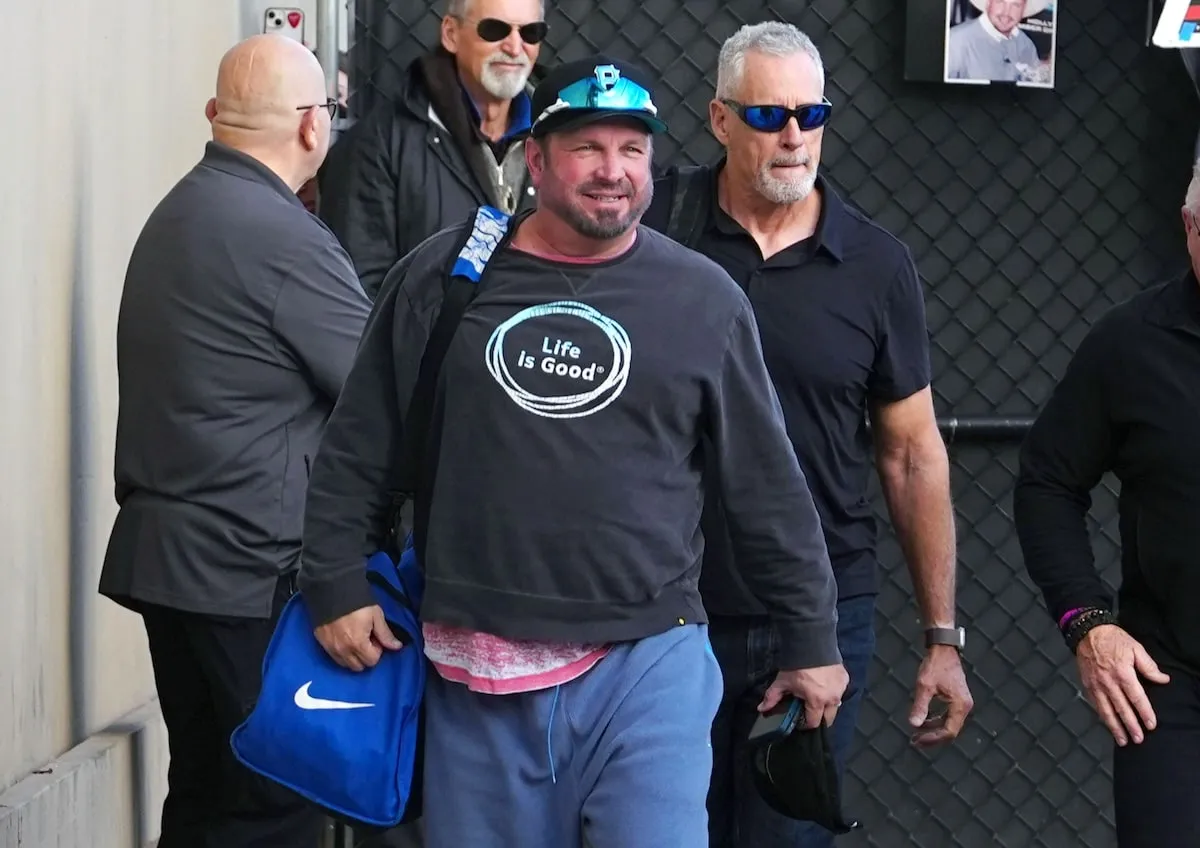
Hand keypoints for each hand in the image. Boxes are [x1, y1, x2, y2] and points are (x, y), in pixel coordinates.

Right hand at [314, 605, 403, 671]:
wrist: (332, 591)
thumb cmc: (358, 603)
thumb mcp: (376, 616)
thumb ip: (385, 634)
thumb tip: (397, 647)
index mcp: (358, 644)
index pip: (372, 661)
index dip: (377, 650)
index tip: (375, 637)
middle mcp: (343, 651)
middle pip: (358, 666)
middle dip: (366, 656)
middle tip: (366, 639)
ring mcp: (330, 648)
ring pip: (345, 665)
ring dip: (353, 657)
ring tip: (355, 639)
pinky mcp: (321, 643)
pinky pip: (334, 658)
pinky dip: (342, 653)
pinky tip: (344, 639)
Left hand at [760, 664, 848, 728]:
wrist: (812, 643)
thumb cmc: (797, 664)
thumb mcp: (782, 682)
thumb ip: (772, 698)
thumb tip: (761, 709)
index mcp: (817, 701)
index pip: (814, 723)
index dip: (805, 723)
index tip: (800, 719)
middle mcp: (832, 698)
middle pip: (828, 718)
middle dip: (818, 717)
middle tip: (809, 709)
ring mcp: (841, 689)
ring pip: (835, 706)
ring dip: (827, 705)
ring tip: (816, 695)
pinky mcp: (845, 680)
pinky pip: (840, 692)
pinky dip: (833, 692)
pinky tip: (824, 685)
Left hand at [909, 645, 972, 747]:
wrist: (943, 648)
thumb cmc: (935, 665)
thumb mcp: (924, 686)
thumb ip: (920, 706)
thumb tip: (913, 724)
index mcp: (960, 705)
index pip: (949, 731)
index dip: (933, 739)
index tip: (918, 740)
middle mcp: (965, 706)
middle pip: (950, 730)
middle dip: (932, 737)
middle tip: (915, 741)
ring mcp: (962, 702)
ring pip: (949, 724)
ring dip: (933, 730)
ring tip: (917, 734)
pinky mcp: (957, 698)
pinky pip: (948, 716)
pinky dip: (936, 721)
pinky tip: (924, 721)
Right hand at [1076, 624, 1169, 745]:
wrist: (1087, 632)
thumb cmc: (1114, 639)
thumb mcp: (1136, 648)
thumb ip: (1149, 666)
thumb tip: (1163, 680)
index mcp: (1123, 673)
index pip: (1136, 698)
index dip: (1145, 713)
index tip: (1151, 725)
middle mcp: (1108, 682)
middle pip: (1121, 708)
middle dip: (1130, 725)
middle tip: (1138, 739)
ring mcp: (1096, 685)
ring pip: (1106, 710)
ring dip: (1115, 727)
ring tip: (1122, 740)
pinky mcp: (1087, 685)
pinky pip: (1095, 704)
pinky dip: (1102, 716)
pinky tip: (1108, 724)